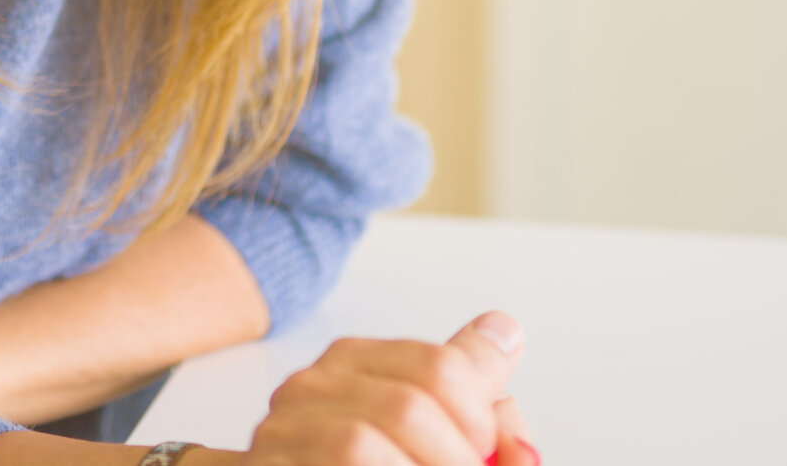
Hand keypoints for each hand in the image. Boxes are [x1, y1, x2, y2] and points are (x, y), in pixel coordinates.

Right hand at [230, 311, 536, 465]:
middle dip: (454, 460)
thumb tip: (506, 333)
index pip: (440, 367)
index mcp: (354, 361)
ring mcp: (280, 431)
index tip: (482, 452)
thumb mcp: (436, 437)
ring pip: (362, 445)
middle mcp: (310, 385)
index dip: (479, 421)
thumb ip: (479, 411)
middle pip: (409, 408)